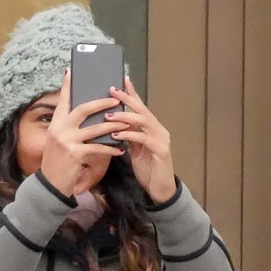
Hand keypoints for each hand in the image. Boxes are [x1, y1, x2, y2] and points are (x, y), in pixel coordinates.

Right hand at [40, 71, 126, 199]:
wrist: (50, 186)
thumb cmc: (57, 163)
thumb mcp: (58, 142)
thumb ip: (66, 127)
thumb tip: (80, 115)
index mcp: (55, 124)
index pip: (62, 100)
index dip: (67, 86)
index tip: (71, 71)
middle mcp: (60, 129)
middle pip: (83, 109)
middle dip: (101, 103)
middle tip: (116, 99)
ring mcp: (67, 141)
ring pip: (95, 128)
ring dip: (113, 125)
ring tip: (126, 122)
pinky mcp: (75, 154)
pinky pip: (98, 147)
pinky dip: (110, 148)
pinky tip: (120, 149)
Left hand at [106, 79, 176, 202]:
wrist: (160, 190)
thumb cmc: (147, 170)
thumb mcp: (135, 151)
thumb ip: (129, 137)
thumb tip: (116, 126)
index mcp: (152, 128)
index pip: (141, 107)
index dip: (132, 94)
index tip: (121, 81)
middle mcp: (158, 129)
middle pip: (142, 109)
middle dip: (127, 99)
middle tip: (112, 91)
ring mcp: (161, 139)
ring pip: (143, 121)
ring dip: (125, 117)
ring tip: (109, 115)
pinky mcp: (161, 150)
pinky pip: (143, 138)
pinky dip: (129, 135)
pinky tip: (116, 134)